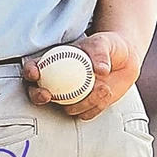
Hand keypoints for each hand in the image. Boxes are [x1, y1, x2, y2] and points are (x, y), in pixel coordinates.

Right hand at [23, 32, 141, 120]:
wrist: (126, 60)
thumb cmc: (109, 46)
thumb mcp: (103, 43)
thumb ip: (99, 53)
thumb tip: (100, 70)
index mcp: (55, 62)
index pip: (35, 67)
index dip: (30, 71)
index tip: (35, 73)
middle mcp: (59, 82)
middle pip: (39, 93)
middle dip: (37, 96)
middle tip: (47, 95)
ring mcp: (71, 96)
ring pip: (66, 107)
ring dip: (82, 102)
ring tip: (103, 87)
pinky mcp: (86, 107)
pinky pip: (85, 113)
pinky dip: (96, 106)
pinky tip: (106, 92)